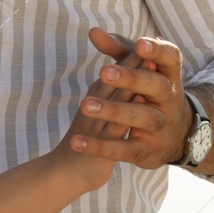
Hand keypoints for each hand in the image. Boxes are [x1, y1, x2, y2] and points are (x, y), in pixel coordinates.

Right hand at [54, 42, 144, 191]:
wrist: (66, 170)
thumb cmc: (86, 138)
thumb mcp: (97, 111)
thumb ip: (112, 91)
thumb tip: (128, 71)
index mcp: (96, 96)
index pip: (114, 74)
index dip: (130, 58)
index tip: (147, 41)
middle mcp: (94, 106)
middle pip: (114, 83)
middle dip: (130, 65)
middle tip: (145, 45)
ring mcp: (96, 125)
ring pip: (114, 102)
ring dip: (128, 84)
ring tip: (143, 69)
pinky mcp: (100, 147)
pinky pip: (115, 129)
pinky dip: (128, 111)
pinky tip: (138, 102)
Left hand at [69, 28, 193, 168]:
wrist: (173, 138)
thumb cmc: (147, 93)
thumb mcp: (138, 70)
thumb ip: (118, 50)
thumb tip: (93, 31)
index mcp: (168, 76)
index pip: (171, 58)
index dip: (158, 51)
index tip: (140, 44)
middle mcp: (170, 100)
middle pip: (156, 87)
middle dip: (132, 79)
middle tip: (104, 71)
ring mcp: (161, 126)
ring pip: (143, 117)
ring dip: (114, 111)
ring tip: (86, 104)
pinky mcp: (148, 151)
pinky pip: (125, 149)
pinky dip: (101, 146)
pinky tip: (77, 141)